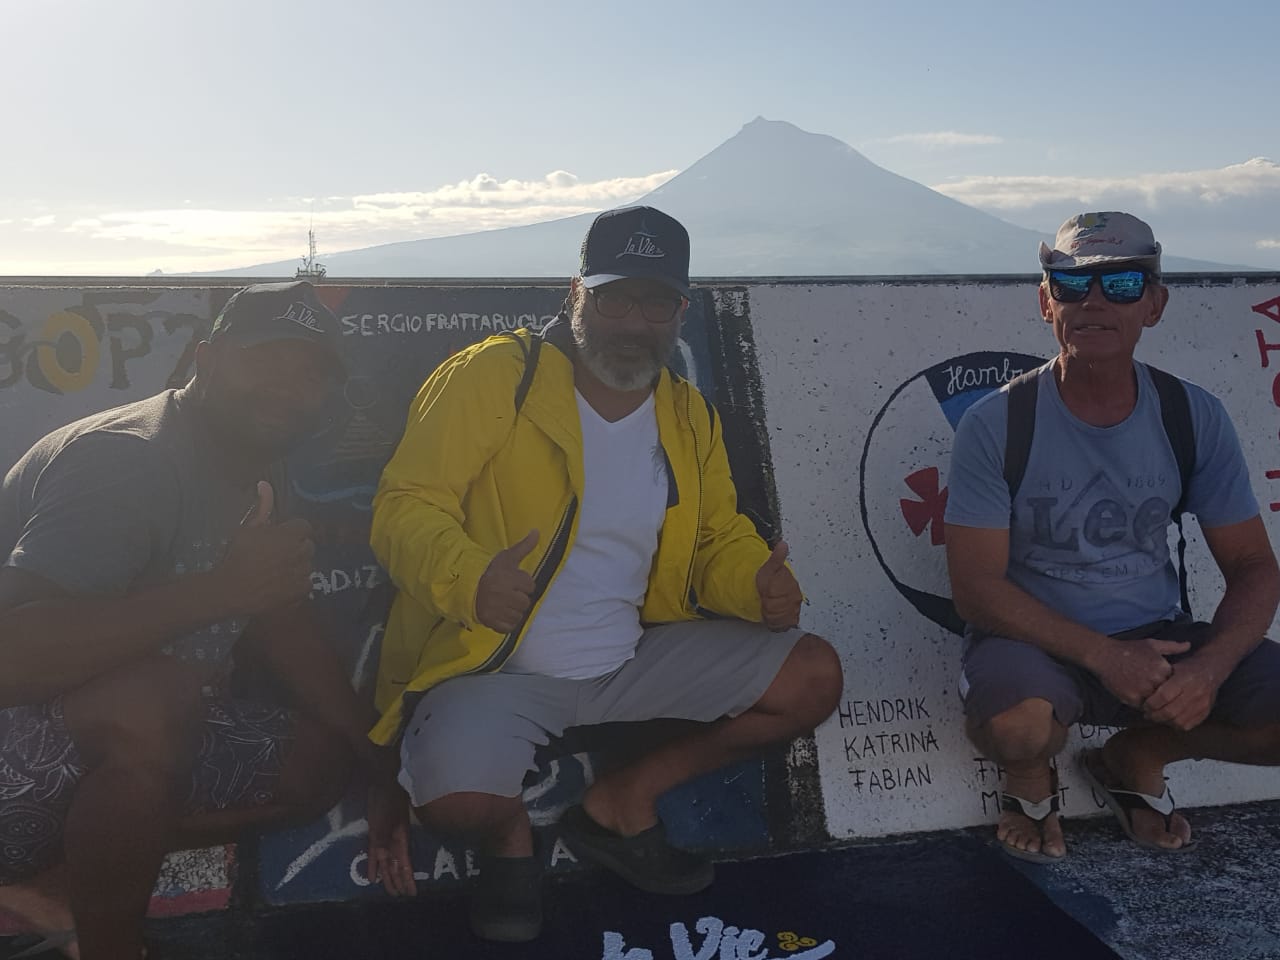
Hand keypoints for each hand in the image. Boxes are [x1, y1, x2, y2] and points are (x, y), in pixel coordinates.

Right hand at [214, 481, 314, 617]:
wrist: (231, 590)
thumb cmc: (237, 556)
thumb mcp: (247, 528)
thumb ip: (262, 506)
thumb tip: (264, 483)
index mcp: (290, 534)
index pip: (304, 526)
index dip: (291, 532)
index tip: (279, 538)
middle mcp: (302, 552)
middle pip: (307, 545)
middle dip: (295, 548)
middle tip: (276, 555)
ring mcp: (304, 572)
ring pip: (307, 565)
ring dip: (296, 566)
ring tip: (276, 572)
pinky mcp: (302, 591)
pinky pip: (305, 583)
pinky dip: (296, 584)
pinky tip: (280, 586)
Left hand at [366, 779, 416, 896]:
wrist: (383, 782)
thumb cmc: (389, 798)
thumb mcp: (387, 819)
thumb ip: (384, 837)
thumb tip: (384, 855)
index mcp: (400, 839)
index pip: (405, 864)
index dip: (407, 878)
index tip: (411, 893)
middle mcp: (394, 842)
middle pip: (396, 866)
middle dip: (399, 881)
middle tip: (400, 896)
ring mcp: (384, 838)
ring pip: (387, 863)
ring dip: (388, 877)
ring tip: (390, 892)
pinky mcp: (375, 834)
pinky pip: (374, 855)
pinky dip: (373, 867)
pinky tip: (372, 877)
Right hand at [475, 530, 538, 631]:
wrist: (467, 588)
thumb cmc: (491, 572)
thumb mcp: (507, 557)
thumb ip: (524, 546)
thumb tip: (537, 531)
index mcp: (509, 579)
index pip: (530, 586)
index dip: (523, 583)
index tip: (513, 582)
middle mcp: (504, 595)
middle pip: (525, 602)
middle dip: (519, 598)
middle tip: (507, 593)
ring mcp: (498, 610)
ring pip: (519, 615)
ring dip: (514, 610)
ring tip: (504, 603)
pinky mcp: (492, 623)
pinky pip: (509, 627)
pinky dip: (507, 622)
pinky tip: (501, 613)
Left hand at [755, 540, 801, 630]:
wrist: (769, 587)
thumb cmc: (767, 578)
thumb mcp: (769, 567)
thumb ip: (776, 557)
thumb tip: (783, 544)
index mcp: (791, 586)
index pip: (778, 600)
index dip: (768, 599)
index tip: (764, 595)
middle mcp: (796, 598)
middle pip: (780, 610)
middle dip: (769, 607)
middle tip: (765, 601)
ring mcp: (795, 609)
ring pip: (782, 619)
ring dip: (772, 616)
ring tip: (767, 608)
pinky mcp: (792, 618)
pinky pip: (785, 626)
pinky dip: (777, 624)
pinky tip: (772, 617)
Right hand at [1091, 635, 1191, 708]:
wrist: (1104, 655)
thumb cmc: (1128, 649)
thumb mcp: (1152, 644)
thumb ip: (1172, 646)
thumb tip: (1189, 645)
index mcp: (1163, 668)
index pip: (1177, 684)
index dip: (1172, 685)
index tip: (1167, 684)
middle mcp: (1156, 680)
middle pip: (1167, 695)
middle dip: (1164, 696)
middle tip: (1159, 695)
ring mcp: (1144, 690)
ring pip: (1156, 703)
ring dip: (1154, 703)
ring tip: (1149, 698)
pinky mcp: (1132, 698)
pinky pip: (1142, 707)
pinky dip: (1141, 705)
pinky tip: (1137, 698)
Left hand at [1142, 654, 1225, 730]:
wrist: (1211, 669)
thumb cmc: (1185, 667)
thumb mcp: (1171, 665)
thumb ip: (1158, 678)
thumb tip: (1140, 690)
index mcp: (1185, 677)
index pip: (1164, 696)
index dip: (1151, 703)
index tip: (1144, 704)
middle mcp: (1196, 691)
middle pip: (1171, 711)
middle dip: (1155, 715)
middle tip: (1147, 713)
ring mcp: (1203, 704)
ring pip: (1179, 721)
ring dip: (1164, 721)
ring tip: (1156, 717)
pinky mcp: (1206, 712)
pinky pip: (1188, 725)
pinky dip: (1175, 725)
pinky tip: (1169, 719)